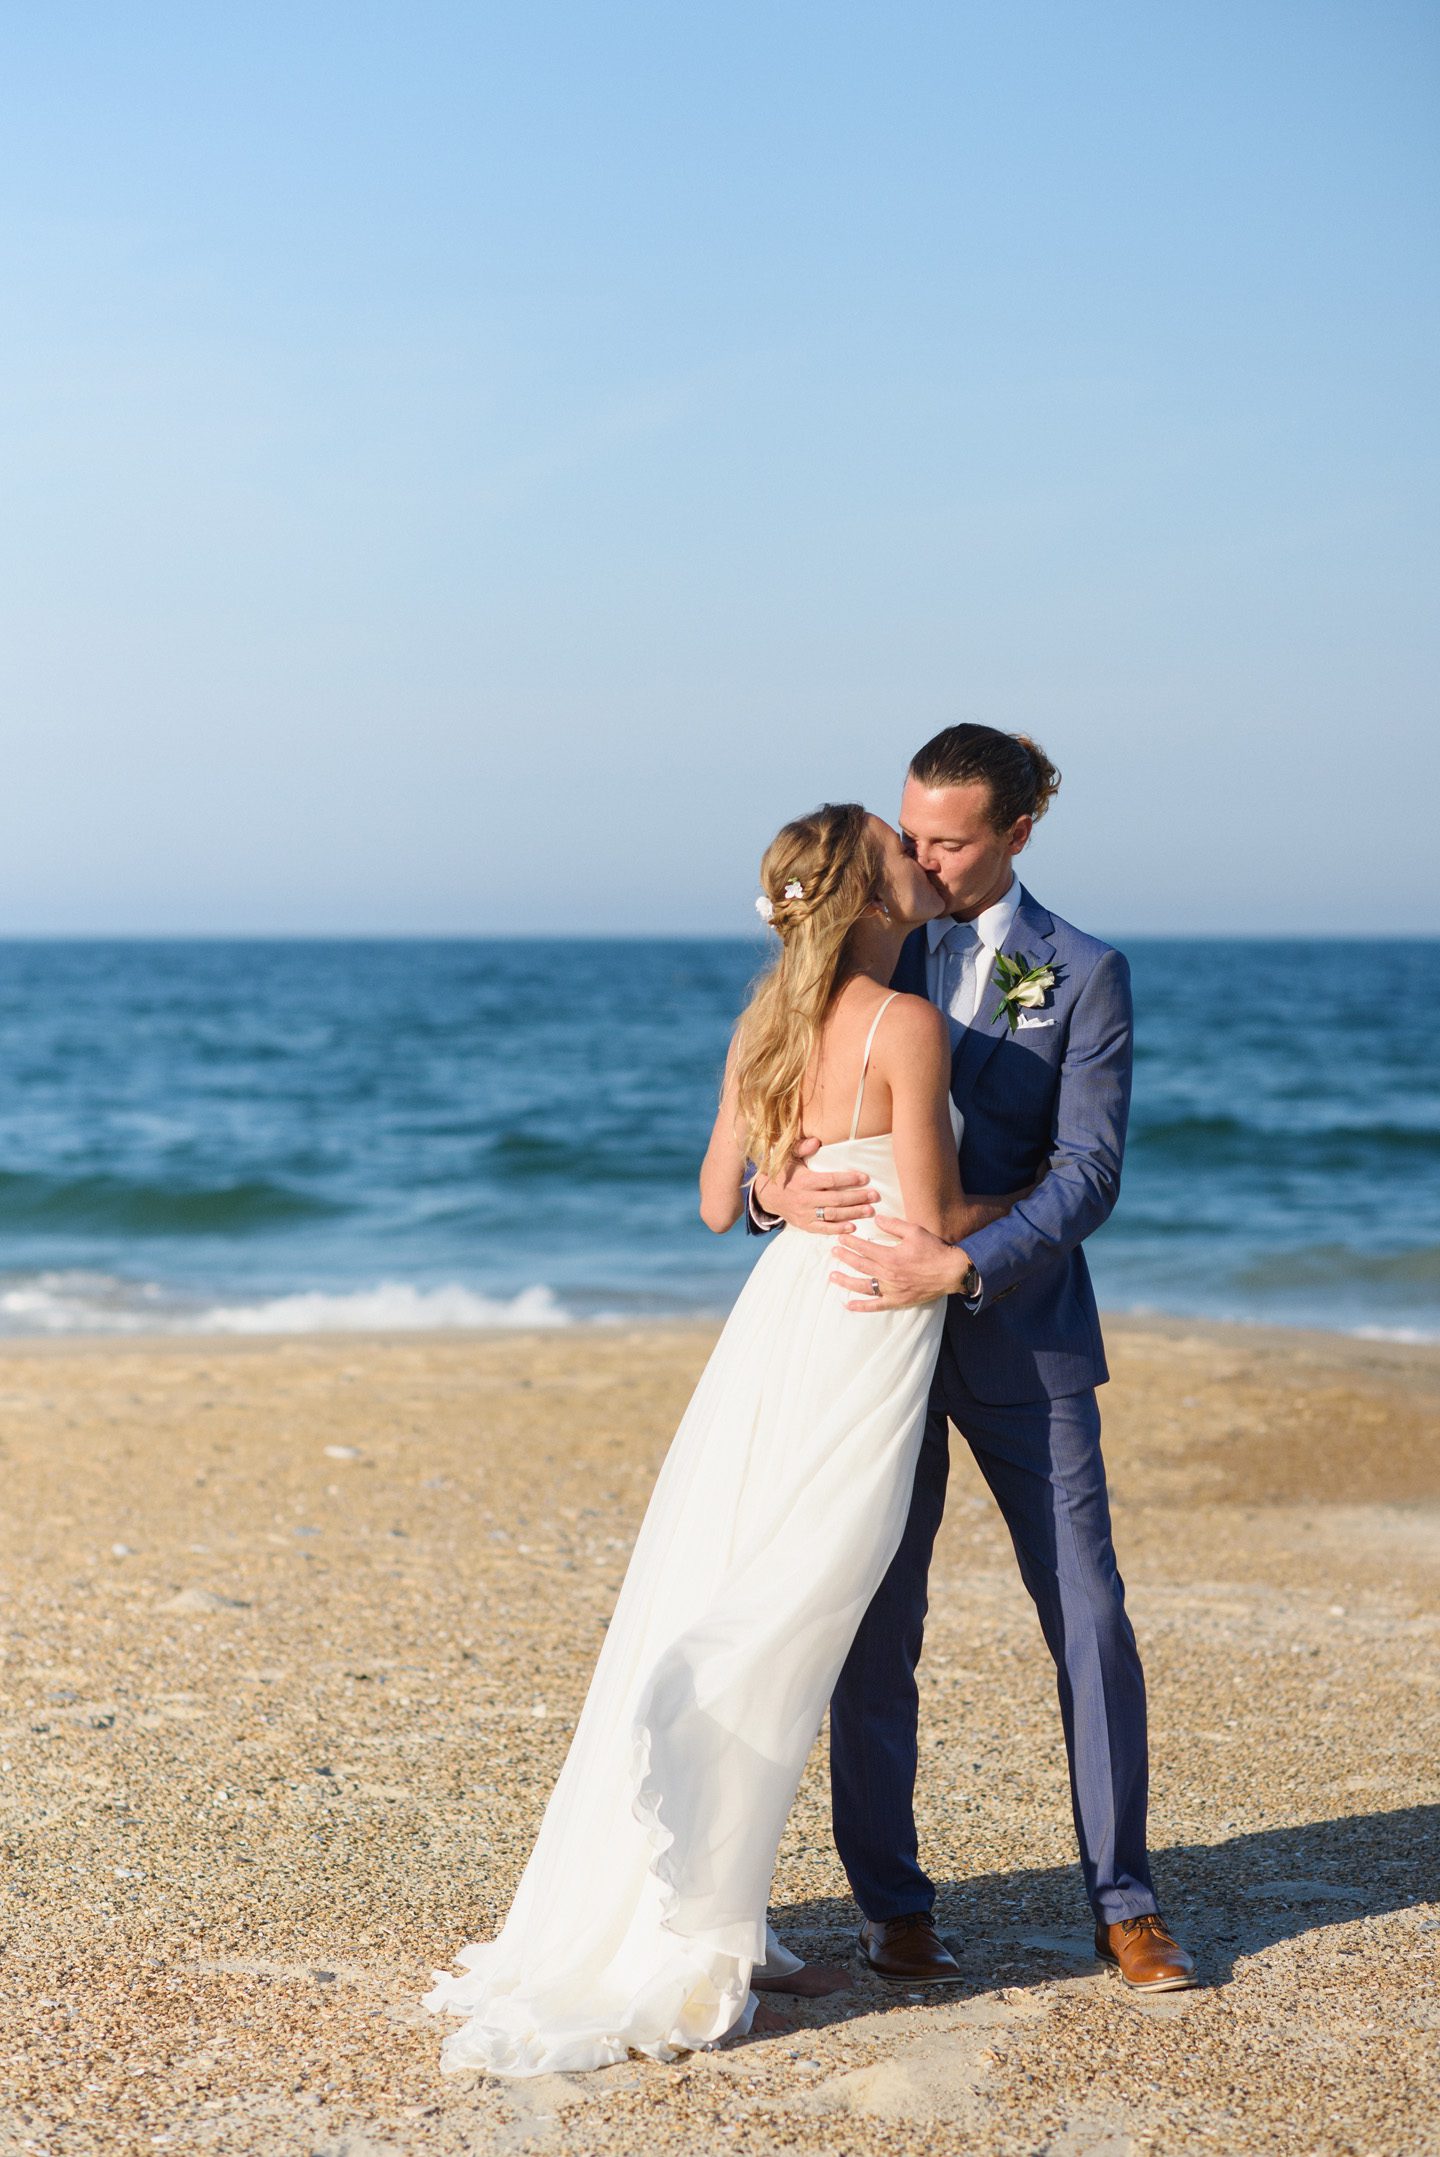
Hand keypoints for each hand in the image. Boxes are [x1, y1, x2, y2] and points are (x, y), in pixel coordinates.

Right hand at [753, 1138, 878, 1234]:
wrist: (766, 1195)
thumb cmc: (782, 1172)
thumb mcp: (788, 1156)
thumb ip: (802, 1148)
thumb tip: (816, 1141)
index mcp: (803, 1181)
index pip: (830, 1180)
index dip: (849, 1180)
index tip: (865, 1178)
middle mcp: (804, 1198)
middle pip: (835, 1199)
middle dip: (857, 1198)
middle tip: (874, 1196)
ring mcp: (804, 1214)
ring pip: (832, 1215)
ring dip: (853, 1213)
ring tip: (870, 1211)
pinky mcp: (804, 1225)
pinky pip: (823, 1229)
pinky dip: (838, 1229)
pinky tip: (853, 1226)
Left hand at [828, 1216, 971, 1310]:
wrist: (952, 1272)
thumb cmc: (934, 1250)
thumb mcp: (915, 1231)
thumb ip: (894, 1225)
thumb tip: (876, 1219)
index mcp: (891, 1256)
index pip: (865, 1248)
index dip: (850, 1243)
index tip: (840, 1238)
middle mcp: (888, 1274)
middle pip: (860, 1265)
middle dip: (845, 1258)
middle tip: (833, 1252)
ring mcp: (892, 1290)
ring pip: (864, 1286)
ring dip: (846, 1281)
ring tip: (832, 1276)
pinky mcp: (898, 1301)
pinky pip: (876, 1305)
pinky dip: (861, 1306)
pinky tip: (848, 1304)